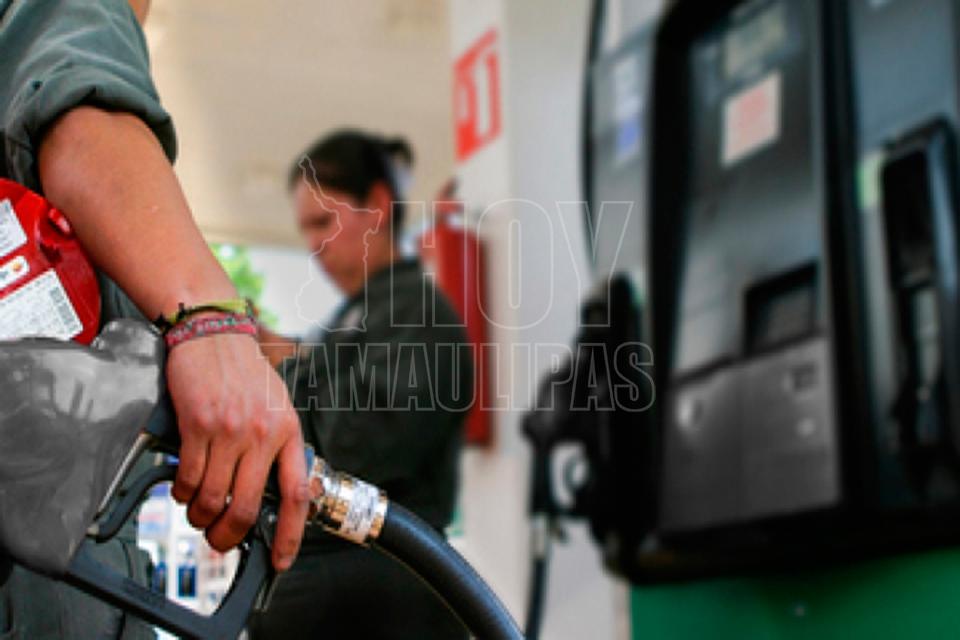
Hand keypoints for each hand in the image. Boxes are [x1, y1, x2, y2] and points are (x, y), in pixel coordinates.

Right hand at [166, 332, 308, 570]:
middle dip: (230, 535)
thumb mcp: (277, 405)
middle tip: (220, 541)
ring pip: (213, 498)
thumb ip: (277, 444)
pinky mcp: (197, 424)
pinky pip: (188, 477)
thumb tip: (271, 489)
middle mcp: (262, 433)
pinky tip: (183, 488)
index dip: (291, 534)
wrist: (214, 332)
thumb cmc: (245, 370)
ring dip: (201, 516)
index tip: (281, 558)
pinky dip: (182, 492)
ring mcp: (229, 430)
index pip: (297, 494)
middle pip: (248, 507)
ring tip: (198, 513)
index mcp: (288, 431)